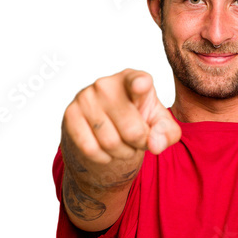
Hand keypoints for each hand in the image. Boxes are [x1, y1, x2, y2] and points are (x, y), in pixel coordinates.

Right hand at [62, 68, 181, 164]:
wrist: (107, 124)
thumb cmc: (138, 118)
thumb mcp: (159, 123)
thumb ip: (167, 133)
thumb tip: (155, 144)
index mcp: (133, 79)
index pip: (138, 81)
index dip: (140, 84)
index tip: (141, 85)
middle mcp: (107, 84)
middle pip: (131, 130)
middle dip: (139, 144)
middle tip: (138, 141)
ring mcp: (86, 97)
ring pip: (110, 143)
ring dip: (122, 153)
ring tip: (124, 144)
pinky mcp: (71, 114)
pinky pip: (90, 148)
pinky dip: (103, 157)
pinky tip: (106, 149)